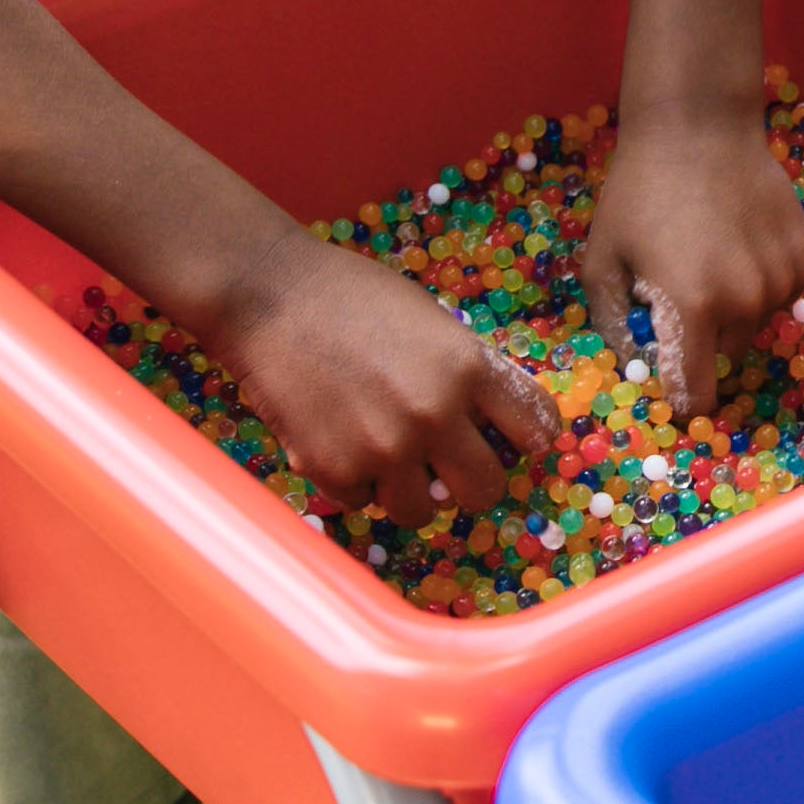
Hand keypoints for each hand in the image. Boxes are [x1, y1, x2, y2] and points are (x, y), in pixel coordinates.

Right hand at [207, 228, 558, 514]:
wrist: (268, 294)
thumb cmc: (351, 296)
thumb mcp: (432, 322)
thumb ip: (465, 372)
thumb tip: (489, 423)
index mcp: (469, 369)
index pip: (535, 428)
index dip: (529, 440)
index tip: (516, 444)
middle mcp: (435, 414)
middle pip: (485, 489)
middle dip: (471, 482)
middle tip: (450, 469)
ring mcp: (384, 447)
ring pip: (422, 510)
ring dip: (410, 490)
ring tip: (387, 459)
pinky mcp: (333, 469)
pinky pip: (362, 502)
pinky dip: (354, 483)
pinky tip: (338, 443)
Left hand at [582, 97, 803, 420]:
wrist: (698, 128)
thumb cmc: (638, 193)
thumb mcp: (601, 261)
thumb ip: (615, 325)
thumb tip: (637, 367)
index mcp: (690, 309)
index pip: (698, 393)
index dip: (683, 396)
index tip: (674, 381)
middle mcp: (744, 303)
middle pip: (724, 355)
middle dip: (701, 338)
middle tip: (680, 291)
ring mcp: (780, 280)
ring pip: (755, 324)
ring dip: (734, 308)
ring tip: (710, 257)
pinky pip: (783, 295)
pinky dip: (764, 283)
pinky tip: (740, 244)